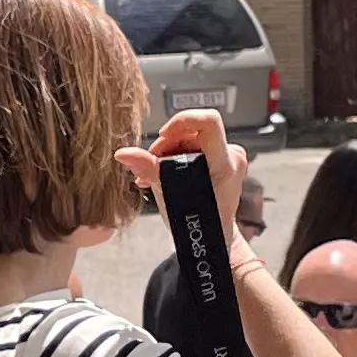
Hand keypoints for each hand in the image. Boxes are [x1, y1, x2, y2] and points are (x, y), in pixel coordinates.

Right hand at [115, 108, 244, 231]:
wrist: (214, 236)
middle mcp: (231, 157)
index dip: (182, 121)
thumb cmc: (197, 221)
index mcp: (224, 164)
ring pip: (191, 138)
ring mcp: (230, 157)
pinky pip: (196, 146)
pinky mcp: (224, 158)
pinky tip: (166, 171)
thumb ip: (148, 169)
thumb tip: (125, 153)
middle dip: (167, 144)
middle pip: (193, 131)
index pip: (209, 122)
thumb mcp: (168, 195)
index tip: (164, 135)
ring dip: (169, 152)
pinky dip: (178, 156)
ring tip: (156, 173)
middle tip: (153, 164)